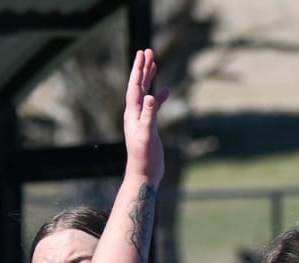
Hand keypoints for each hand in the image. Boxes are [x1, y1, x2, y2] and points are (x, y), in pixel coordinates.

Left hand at [123, 47, 168, 180]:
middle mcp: (134, 114)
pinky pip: (153, 106)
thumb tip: (151, 96)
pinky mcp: (148, 126)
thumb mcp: (147, 136)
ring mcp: (141, 120)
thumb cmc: (144, 158)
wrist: (143, 175)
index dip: (138, 69)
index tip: (143, 54)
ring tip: (153, 63)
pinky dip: (159, 97)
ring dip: (149, 78)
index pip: (135, 86)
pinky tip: (166, 92)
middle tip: (148, 51)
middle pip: (138, 86)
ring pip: (145, 93)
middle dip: (143, 68)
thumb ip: (149, 116)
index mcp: (132, 114)